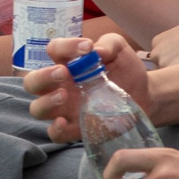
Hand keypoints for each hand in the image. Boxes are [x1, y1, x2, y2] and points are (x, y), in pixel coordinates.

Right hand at [23, 30, 141, 142]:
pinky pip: (55, 134)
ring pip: (37, 108)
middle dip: (43, 76)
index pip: (53, 50)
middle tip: (64, 73)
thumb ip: (109, 44)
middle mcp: (61, 85)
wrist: (145, 94)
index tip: (87, 48)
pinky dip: (55, 129)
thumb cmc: (126, 68)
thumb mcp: (120, 49)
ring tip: (64, 96)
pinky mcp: (76, 129)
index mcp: (68, 63)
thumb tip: (96, 51)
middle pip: (32, 82)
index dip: (65, 47)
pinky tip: (64, 122)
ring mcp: (65, 109)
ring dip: (46, 101)